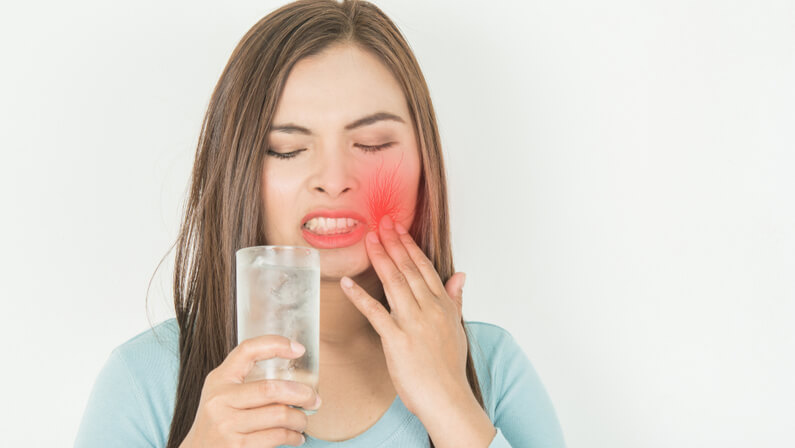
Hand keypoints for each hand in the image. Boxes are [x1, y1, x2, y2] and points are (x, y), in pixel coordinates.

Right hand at [180, 335, 320, 447]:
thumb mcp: (223, 393)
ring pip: (280, 415)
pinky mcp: (237, 447)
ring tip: (304, 421)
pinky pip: (277, 437)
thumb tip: (296, 378)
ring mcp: (227, 425)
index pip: (247, 350)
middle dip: (302, 393)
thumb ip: (248, 381)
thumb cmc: (218, 420)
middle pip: (272, 389)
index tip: (299, 349)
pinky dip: (293, 436)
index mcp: (219, 379)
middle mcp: (220, 400)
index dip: (275, 344)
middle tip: (314, 399)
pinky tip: (296, 437)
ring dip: (301, 419)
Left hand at [340, 214, 468, 417]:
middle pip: (408, 269)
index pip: (424, 267)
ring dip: (380, 259)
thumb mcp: (457, 328)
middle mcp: (429, 310)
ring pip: (394, 283)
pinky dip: (360, 296)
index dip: (409, 245)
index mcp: (443, 306)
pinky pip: (375, 313)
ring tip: (368, 239)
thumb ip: (456, 299)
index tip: (398, 228)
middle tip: (380, 222)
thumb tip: (460, 275)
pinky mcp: (397, 340)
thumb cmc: (449, 368)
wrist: (447, 398)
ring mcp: (413, 323)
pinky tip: (347, 283)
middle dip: (393, 244)